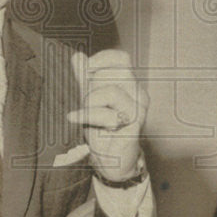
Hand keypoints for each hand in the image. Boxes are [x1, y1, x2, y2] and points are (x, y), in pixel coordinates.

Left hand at [66, 49, 146, 181]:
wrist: (110, 160)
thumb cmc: (101, 130)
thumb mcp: (89, 99)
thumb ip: (84, 77)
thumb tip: (77, 56)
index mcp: (129, 84)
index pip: (121, 58)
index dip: (102, 60)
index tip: (87, 72)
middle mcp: (138, 93)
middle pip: (111, 72)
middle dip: (92, 86)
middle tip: (87, 103)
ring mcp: (139, 108)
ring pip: (111, 90)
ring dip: (91, 102)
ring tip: (86, 114)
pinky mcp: (135, 125)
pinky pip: (108, 114)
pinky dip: (89, 116)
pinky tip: (76, 118)